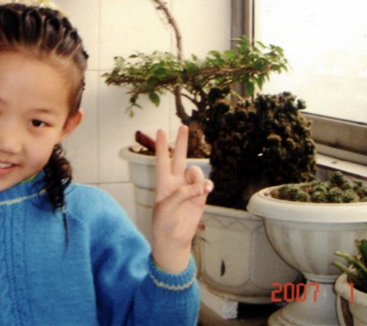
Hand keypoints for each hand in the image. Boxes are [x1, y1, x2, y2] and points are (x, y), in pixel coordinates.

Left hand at [151, 126, 212, 273]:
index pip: (161, 160)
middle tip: (184, 126)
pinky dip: (206, 185)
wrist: (173, 240)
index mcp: (163, 183)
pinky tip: (206, 190)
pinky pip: (206, 184)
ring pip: (195, 172)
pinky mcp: (201, 197)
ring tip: (197, 192)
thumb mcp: (166, 208)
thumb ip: (181, 194)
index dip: (160, 146)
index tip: (160, 130)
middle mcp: (176, 182)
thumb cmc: (163, 223)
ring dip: (197, 178)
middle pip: (179, 157)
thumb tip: (200, 187)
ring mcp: (189, 188)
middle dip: (181, 142)